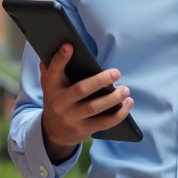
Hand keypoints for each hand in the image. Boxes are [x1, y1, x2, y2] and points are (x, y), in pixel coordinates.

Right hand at [40, 44, 133, 161]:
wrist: (53, 131)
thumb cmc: (57, 100)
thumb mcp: (49, 85)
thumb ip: (50, 68)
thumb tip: (56, 45)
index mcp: (52, 88)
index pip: (54, 71)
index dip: (60, 59)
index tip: (69, 46)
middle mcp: (60, 104)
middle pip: (81, 90)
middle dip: (100, 81)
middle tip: (116, 73)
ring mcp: (72, 118)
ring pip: (94, 107)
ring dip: (113, 98)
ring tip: (125, 90)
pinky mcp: (84, 129)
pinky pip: (104, 122)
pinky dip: (118, 114)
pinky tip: (128, 104)